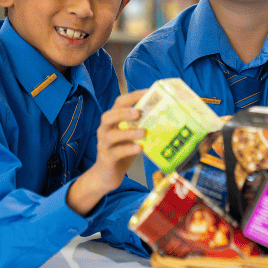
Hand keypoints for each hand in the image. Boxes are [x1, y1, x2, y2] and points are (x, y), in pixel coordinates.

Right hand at [67, 89, 146, 215]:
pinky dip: (128, 149)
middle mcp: (105, 130)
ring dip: (128, 132)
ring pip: (111, 135)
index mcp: (112, 121)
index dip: (132, 97)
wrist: (106, 175)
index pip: (118, 103)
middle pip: (109, 116)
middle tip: (138, 112)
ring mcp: (104, 144)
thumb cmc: (121, 151)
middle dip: (123, 113)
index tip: (147, 92)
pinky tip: (139, 148)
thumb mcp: (131, 136)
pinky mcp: (106, 158)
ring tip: (143, 132)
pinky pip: (116, 152)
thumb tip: (163, 115)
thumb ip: (140, 126)